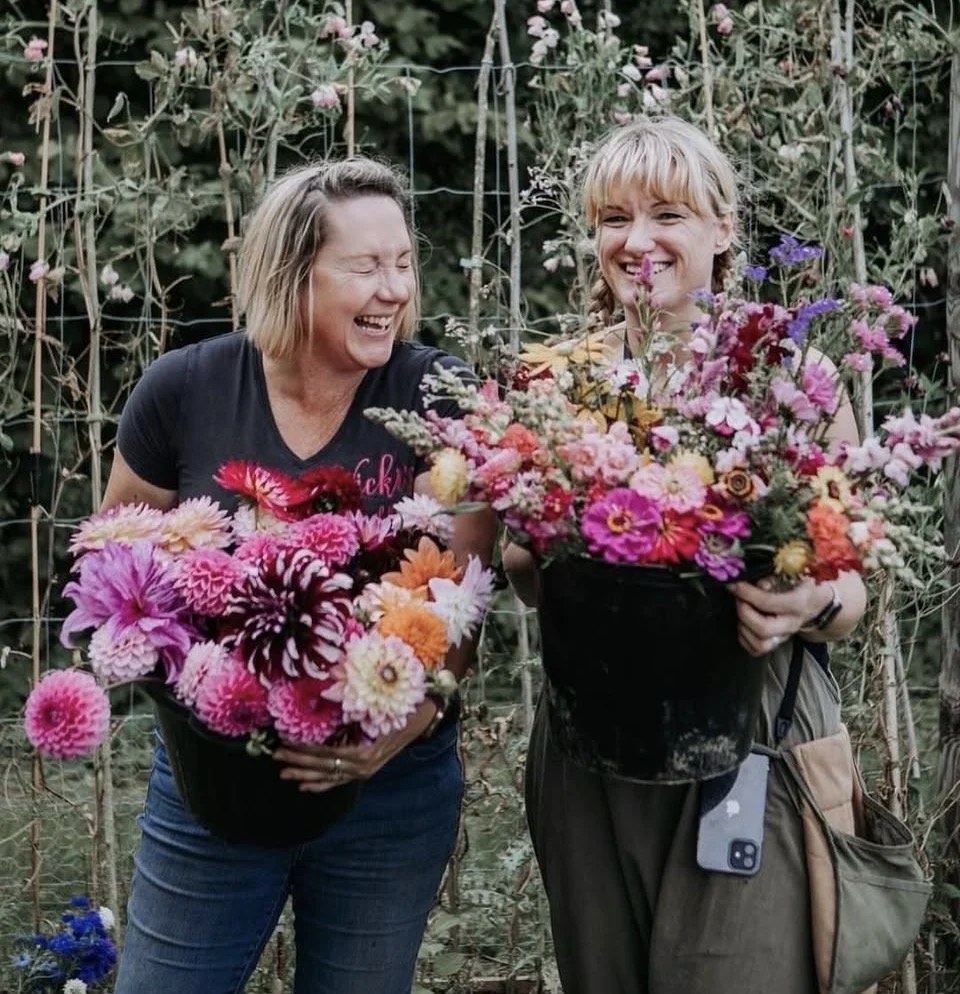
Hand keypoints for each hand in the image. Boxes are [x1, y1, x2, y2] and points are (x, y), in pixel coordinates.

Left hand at [272, 701, 437, 792]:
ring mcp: (364, 770)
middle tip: (276, 757)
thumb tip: (326, 694)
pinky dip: (322, 784)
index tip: (286, 742)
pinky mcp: (365, 771)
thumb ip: (355, 708)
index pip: (327, 752)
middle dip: (298, 762)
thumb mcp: (377, 705)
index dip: (306, 749)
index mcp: (364, 750)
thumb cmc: (398, 706)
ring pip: (329, 776)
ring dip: (305, 775)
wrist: (422, 716)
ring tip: (284, 774)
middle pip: (324, 766)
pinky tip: (305, 786)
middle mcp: (363, 764)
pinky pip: (339, 780)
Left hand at [727, 577, 830, 657]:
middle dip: (744, 612)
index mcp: (798, 603)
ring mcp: (785, 637)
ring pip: (759, 644)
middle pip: (763, 629)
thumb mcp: (793, 574)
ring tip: (743, 610)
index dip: (747, 593)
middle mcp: (792, 624)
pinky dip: (744, 637)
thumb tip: (758, 585)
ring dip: (743, 626)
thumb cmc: (802, 585)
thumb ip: (774, 578)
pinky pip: (755, 650)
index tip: (734, 584)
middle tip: (739, 599)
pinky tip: (744, 623)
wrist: (817, 604)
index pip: (768, 602)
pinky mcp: (777, 644)